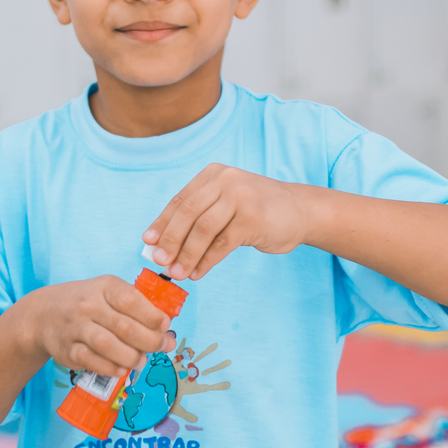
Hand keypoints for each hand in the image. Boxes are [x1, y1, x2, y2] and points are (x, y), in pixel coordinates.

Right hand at [32, 276, 173, 377]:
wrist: (44, 313)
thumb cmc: (87, 303)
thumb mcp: (108, 292)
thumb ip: (136, 306)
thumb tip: (166, 330)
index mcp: (104, 286)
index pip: (132, 300)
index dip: (153, 316)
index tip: (165, 327)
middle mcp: (88, 305)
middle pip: (125, 326)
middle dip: (149, 341)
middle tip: (162, 347)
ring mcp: (75, 328)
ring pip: (108, 345)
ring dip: (131, 356)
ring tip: (142, 360)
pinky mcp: (67, 349)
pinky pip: (91, 361)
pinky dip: (110, 368)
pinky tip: (122, 369)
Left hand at [142, 163, 309, 280]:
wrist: (300, 210)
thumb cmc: (256, 210)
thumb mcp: (226, 204)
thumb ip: (199, 219)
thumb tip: (163, 247)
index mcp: (213, 174)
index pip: (181, 200)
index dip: (162, 222)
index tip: (147, 242)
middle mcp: (225, 180)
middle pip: (188, 213)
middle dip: (170, 240)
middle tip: (159, 261)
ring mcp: (240, 197)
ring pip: (203, 230)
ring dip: (186, 254)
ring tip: (177, 273)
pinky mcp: (253, 218)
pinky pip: (222, 244)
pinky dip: (206, 261)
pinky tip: (198, 273)